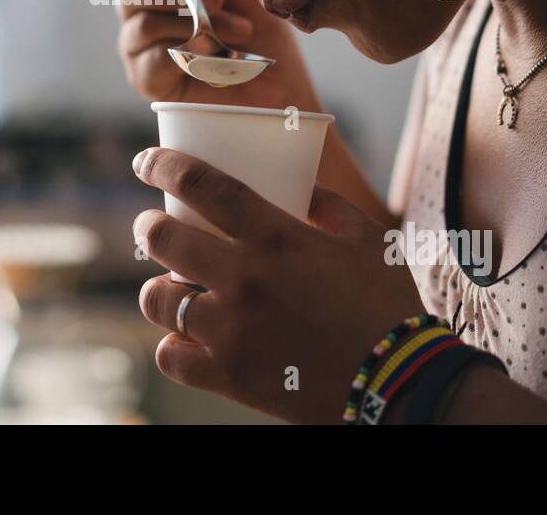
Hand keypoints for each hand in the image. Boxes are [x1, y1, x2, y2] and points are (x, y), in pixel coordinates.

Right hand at [107, 0, 318, 108]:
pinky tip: (216, 53)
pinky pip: (151, 59)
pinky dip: (186, 52)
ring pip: (141, 21)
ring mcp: (140, 45)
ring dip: (190, 21)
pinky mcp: (148, 79)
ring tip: (233, 29)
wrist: (281, 79)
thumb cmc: (257, 19)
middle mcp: (140, 7)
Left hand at [130, 147, 425, 423]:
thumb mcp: (369, 240)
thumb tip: (301, 186)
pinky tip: (185, 337)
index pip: (203, 186)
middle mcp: (245, 278)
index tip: (144, 162)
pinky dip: (172, 344)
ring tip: (171, 287)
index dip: (164, 167)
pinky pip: (169, 356)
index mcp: (278, 237)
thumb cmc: (390, 307)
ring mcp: (231, 330)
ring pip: (156, 299)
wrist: (402, 384)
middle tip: (152, 228)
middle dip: (148, 227)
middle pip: (162, 238)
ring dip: (158, 287)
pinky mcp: (228, 377)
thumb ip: (329, 207)